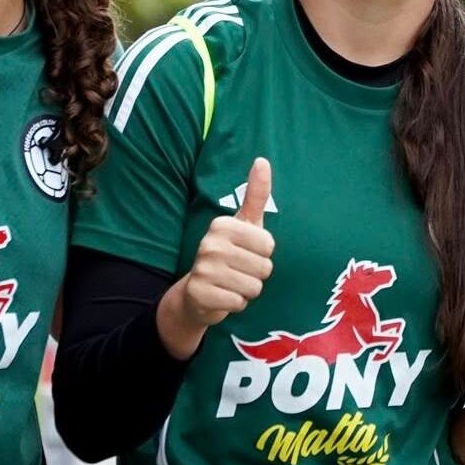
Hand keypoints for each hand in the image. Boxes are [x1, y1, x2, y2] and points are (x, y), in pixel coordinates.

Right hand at [156, 157, 274, 359]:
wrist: (196, 292)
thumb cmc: (230, 253)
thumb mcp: (245, 223)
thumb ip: (256, 194)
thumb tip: (262, 159)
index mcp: (222, 225)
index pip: (268, 245)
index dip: (263, 254)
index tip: (246, 252)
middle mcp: (209, 244)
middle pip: (264, 268)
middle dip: (256, 275)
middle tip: (237, 271)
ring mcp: (202, 269)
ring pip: (253, 287)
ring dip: (247, 291)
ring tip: (231, 283)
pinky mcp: (200, 293)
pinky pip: (239, 303)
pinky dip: (235, 304)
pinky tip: (222, 296)